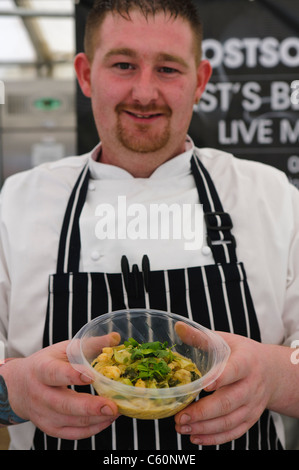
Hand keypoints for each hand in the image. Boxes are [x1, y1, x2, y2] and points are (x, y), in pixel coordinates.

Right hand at [1, 335, 119, 439]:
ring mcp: (44, 414)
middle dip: (90, 407)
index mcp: (41, 369)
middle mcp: (40, 394)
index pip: (54, 373)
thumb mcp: (62, 349)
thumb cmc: (45, 364)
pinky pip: (73, 433)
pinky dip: (92, 429)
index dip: (71, 375)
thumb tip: (115, 338)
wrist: (18, 387)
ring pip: (71, 421)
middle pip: (64, 404)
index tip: (92, 376)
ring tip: (116, 410)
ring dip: (96, 418)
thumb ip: (89, 344)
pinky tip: (107, 420)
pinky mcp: (50, 428)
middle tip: (112, 406)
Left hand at [175, 332, 283, 445]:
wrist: (269, 370)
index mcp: (246, 361)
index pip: (234, 370)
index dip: (220, 378)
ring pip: (229, 421)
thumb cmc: (241, 353)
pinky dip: (214, 438)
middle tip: (180, 416)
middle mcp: (251, 385)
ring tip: (181, 427)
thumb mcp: (224, 340)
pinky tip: (195, 437)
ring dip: (204, 427)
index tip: (203, 385)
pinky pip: (233, 432)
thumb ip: (200, 337)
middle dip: (203, 412)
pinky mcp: (250, 418)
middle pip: (228, 402)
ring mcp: (252, 405)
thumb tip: (177, 327)